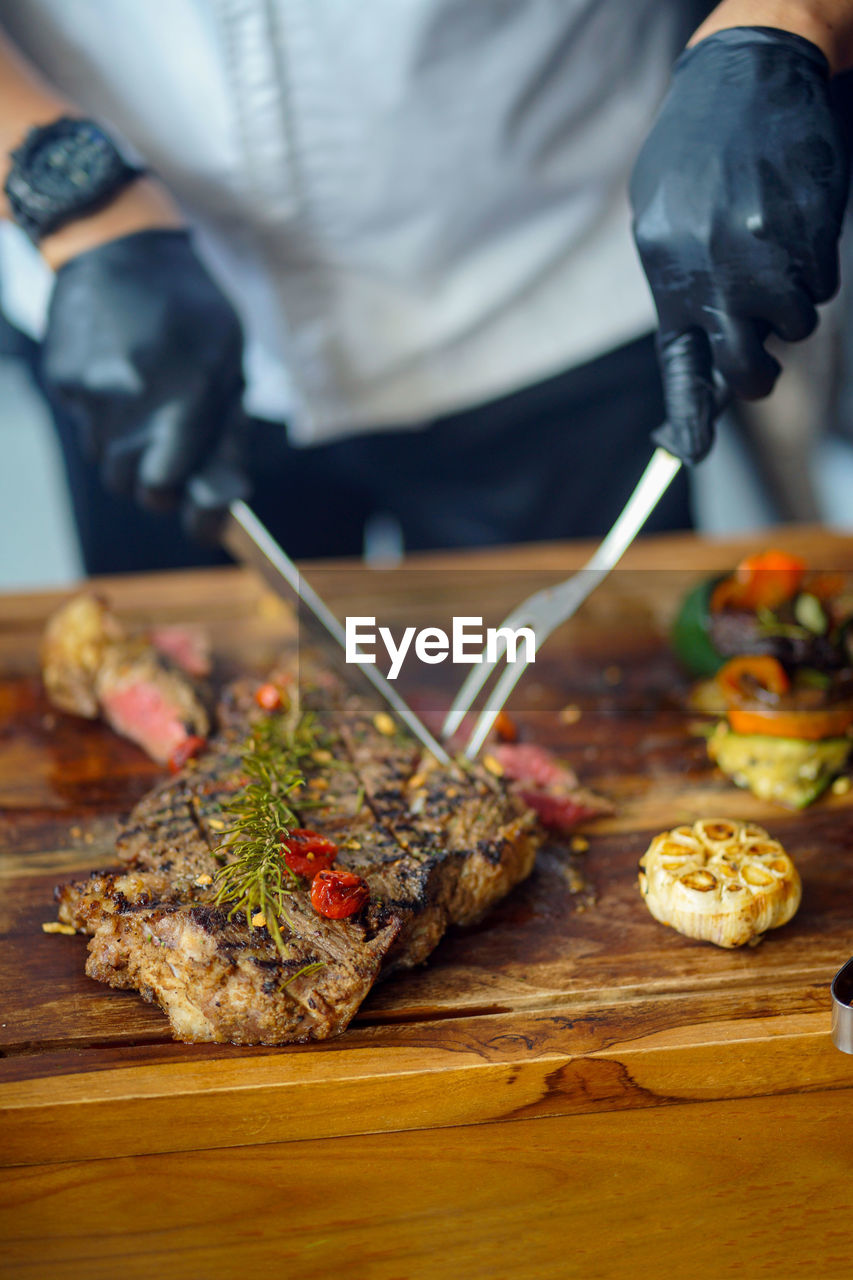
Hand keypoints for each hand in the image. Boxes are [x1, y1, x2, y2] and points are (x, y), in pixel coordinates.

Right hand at [41, 228, 249, 539]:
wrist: (118, 243)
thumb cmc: (190, 306)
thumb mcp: (230, 362)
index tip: (200, 513)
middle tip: (174, 454)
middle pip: (131, 487)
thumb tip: (224, 498)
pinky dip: (105, 413)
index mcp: (183, 396)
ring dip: (129, 449)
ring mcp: (88, 392)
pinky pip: (85, 423)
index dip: (185, 506)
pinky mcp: (61, 380)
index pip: (167, 488)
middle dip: (155, 481)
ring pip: (104, 460)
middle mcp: (130, 401)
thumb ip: (228, 434)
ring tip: (148, 399)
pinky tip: (119, 372)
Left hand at [630, 27, 849, 463]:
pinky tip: (793, 233)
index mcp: (667, 268)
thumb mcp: (662, 215)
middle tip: (760, 360)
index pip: (681, 360)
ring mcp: (764, 253)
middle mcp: (712, 268)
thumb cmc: (698, 153)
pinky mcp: (809, 236)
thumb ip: (679, 285)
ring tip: (771, 258)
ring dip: (788, 309)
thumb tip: (697, 351)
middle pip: (744, 365)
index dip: (690, 413)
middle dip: (756, 373)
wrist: (748, 76)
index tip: (690, 452)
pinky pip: (820, 288)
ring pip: (793, 326)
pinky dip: (811, 274)